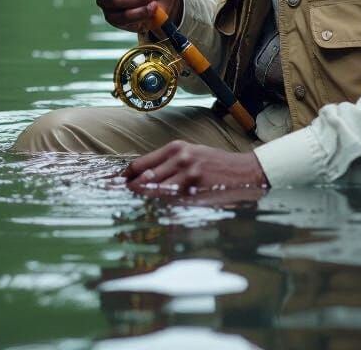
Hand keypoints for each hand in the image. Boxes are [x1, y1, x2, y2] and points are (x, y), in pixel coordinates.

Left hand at [124, 140, 269, 195]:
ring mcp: (188, 176)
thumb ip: (168, 162)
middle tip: (122, 198)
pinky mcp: (196, 191)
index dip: (126, 176)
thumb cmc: (214, 163)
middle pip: (145, 179)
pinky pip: (172, 203)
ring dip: (146, 201)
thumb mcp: (191, 153)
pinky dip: (163, 208)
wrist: (243, 171)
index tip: (118, 184)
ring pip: (156, 192)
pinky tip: (158, 213)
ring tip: (137, 207)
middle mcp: (181, 159)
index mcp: (177, 147)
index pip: (141, 163)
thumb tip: (141, 177)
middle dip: (132, 190)